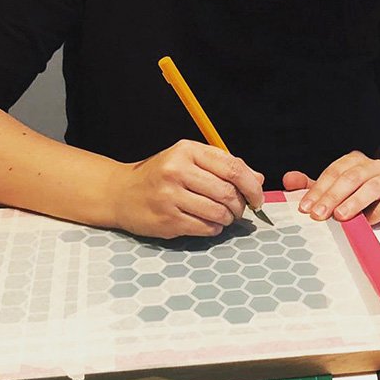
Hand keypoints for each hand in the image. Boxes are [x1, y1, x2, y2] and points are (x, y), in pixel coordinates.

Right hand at [111, 140, 264, 238]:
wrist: (121, 192)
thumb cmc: (161, 175)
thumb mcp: (190, 160)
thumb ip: (223, 166)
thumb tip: (258, 179)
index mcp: (187, 151)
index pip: (232, 167)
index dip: (251, 186)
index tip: (257, 197)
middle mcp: (177, 170)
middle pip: (227, 192)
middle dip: (240, 205)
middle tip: (239, 210)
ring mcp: (170, 196)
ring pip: (218, 212)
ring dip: (228, 219)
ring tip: (223, 216)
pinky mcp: (166, 219)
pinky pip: (205, 228)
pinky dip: (214, 228)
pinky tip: (209, 223)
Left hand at [283, 151, 379, 224]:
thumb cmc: (361, 195)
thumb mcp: (335, 190)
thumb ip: (312, 186)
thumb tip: (288, 180)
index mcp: (353, 161)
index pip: (333, 173)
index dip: (318, 190)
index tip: (305, 207)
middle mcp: (372, 166)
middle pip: (350, 178)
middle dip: (332, 197)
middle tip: (318, 214)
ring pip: (372, 187)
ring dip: (354, 202)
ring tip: (341, 216)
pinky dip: (379, 211)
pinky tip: (368, 222)